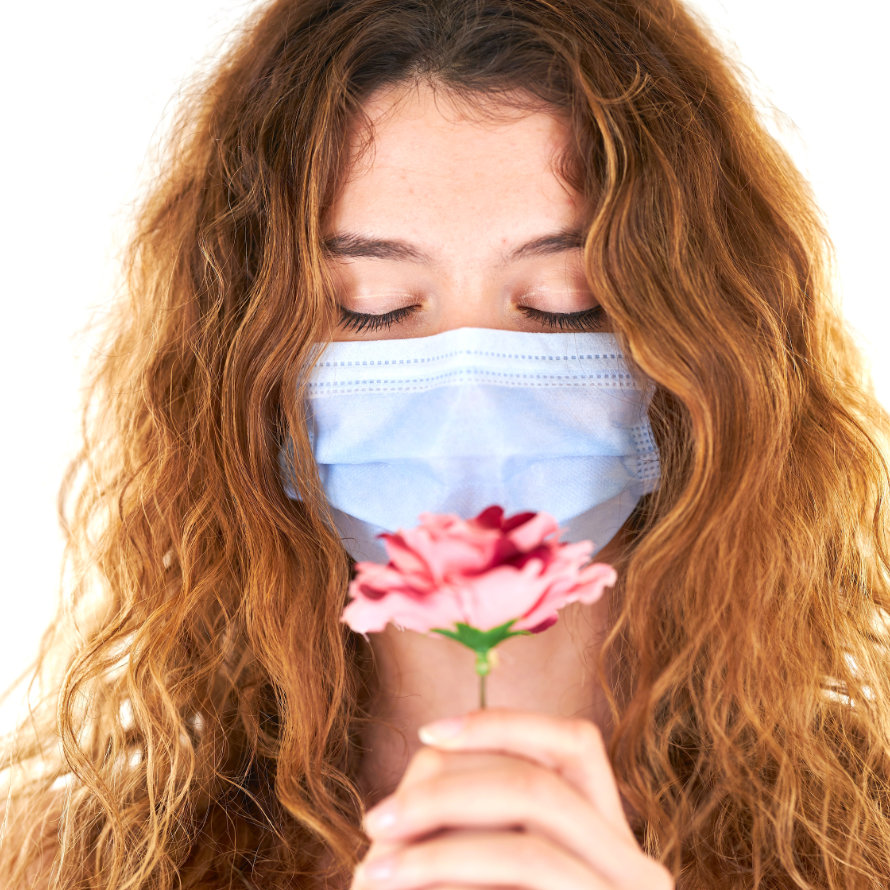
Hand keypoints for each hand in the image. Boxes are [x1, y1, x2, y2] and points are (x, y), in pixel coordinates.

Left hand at [351, 707, 672, 888]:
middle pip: (539, 782)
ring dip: (441, 842)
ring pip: (530, 836)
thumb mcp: (486, 865)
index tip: (427, 733)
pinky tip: (398, 886)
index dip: (501, 724)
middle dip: (444, 794)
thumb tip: (433, 749)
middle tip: (376, 823)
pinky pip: (526, 869)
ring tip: (375, 871)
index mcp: (611, 836)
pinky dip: (455, 871)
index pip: (575, 742)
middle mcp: (637, 867)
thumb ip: (481, 817)